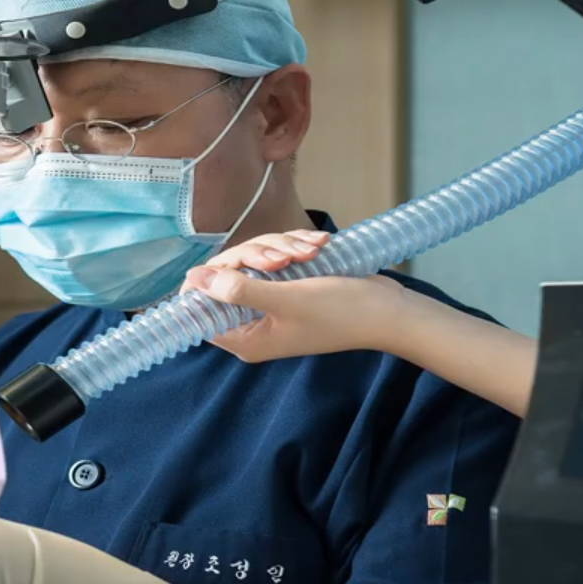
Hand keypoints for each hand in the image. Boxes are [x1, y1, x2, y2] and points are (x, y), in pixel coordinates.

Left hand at [180, 231, 411, 362]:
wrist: (388, 309)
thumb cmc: (340, 312)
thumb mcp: (284, 299)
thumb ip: (237, 290)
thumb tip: (194, 278)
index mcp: (246, 338)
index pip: (202, 307)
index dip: (210, 280)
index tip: (236, 263)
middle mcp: (255, 322)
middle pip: (227, 275)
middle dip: (255, 255)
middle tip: (282, 258)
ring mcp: (274, 302)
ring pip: (254, 259)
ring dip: (281, 246)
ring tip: (310, 250)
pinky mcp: (291, 285)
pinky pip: (277, 256)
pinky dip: (296, 246)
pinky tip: (318, 245)